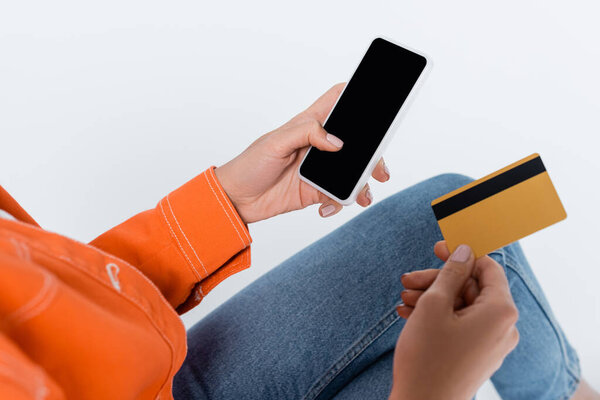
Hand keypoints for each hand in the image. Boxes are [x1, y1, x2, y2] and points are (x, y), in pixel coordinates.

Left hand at [214, 83, 390, 223]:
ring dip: (362, 183)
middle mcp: (319, 145)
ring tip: (362, 196)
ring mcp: (320, 169)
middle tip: (379, 169)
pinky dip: (339, 203)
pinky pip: (339, 196)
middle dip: (373, 153)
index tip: (376, 98)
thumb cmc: (250, 164)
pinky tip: (325, 208)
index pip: (337, 101)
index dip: (356, 94)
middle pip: (356, 141)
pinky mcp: (317, 191)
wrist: (237, 200)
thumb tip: (337, 142)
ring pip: (353, 171)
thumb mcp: (275, 142)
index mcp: (309, 124)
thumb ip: (307, 134)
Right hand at [389, 242, 519, 399]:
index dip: (461, 255)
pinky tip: (409, 315)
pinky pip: (461, 325)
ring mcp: (492, 344)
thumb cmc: (428, 357)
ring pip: (462, 307)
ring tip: (403, 301)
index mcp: (500, 311)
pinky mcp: (478, 356)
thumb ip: (451, 273)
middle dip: (437, 281)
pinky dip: (437, 317)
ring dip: (432, 299)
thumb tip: (465, 251)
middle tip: (407, 280)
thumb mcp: (434, 305)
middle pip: (471, 288)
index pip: (488, 267)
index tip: (436, 248)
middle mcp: (503, 327)